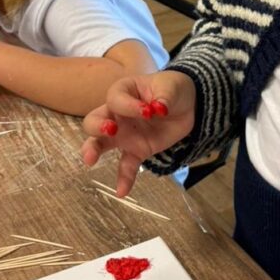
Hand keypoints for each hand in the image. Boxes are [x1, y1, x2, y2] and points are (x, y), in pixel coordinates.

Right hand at [81, 72, 196, 196]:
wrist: (188, 105)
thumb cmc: (173, 89)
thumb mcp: (172, 87)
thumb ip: (164, 97)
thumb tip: (160, 108)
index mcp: (123, 92)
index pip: (116, 99)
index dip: (128, 105)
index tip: (148, 110)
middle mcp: (117, 114)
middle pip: (94, 120)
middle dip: (97, 126)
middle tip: (110, 130)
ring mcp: (124, 134)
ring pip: (100, 143)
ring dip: (93, 150)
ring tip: (90, 160)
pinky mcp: (137, 150)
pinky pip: (125, 165)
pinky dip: (123, 178)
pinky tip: (122, 191)